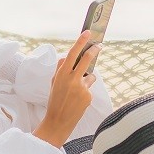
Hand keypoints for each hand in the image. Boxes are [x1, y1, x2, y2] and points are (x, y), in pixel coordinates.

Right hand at [33, 30, 100, 146]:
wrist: (58, 121)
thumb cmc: (55, 100)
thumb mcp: (54, 83)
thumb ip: (60, 69)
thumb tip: (67, 57)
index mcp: (62, 74)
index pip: (73, 53)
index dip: (81, 41)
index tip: (88, 32)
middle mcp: (72, 79)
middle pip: (87, 59)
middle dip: (94, 50)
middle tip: (99, 45)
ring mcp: (81, 87)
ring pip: (90, 76)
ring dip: (87, 79)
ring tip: (76, 92)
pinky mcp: (88, 96)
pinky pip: (90, 88)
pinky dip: (86, 91)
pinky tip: (78, 100)